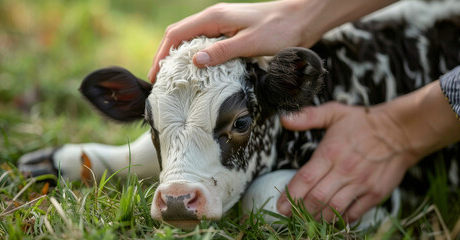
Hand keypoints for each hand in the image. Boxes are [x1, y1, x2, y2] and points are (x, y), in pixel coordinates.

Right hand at [148, 0, 328, 81]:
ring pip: (191, 40)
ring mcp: (222, 25)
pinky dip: (195, 57)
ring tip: (174, 79)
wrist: (302, 19)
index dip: (162, 53)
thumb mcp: (250, 43)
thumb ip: (223, 51)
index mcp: (214, 18)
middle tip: (161, 80)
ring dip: (179, 57)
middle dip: (166, 56)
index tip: (156, 74)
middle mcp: (214, 19)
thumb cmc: (280, 28)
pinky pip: (205, 44)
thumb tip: (195, 60)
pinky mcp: (231, 33)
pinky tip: (197, 71)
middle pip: (179, 36)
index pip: (176, 34)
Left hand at [276, 81, 459, 221]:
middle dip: (300, 210)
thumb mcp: (334, 112)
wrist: (400, 131)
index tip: (280, 205)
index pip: (305, 178)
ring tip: (307, 221)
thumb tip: (285, 119)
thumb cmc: (364, 122)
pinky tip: (332, 220)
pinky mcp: (375, 193)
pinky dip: (341, 220)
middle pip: (317, 198)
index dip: (290, 194)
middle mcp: (344, 170)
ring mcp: (360, 184)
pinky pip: (355, 213)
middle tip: (289, 216)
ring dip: (318, 218)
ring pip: (334, 209)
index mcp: (330, 152)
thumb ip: (308, 116)